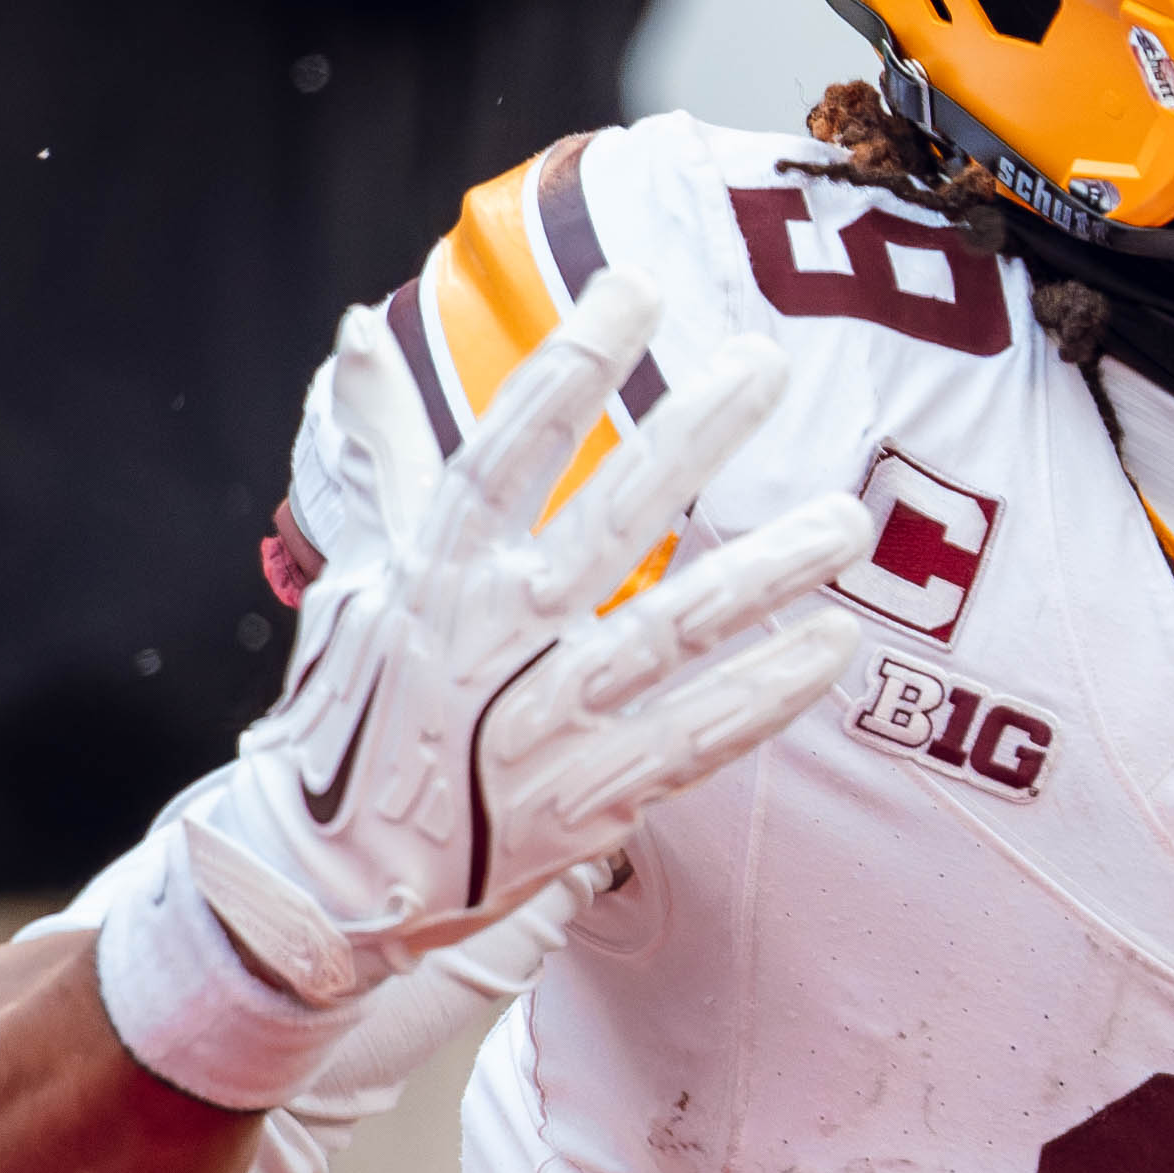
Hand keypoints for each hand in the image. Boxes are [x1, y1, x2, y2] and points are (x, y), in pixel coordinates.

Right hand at [175, 265, 863, 1035]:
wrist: (323, 884)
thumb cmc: (356, 710)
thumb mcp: (358, 577)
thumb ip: (383, 458)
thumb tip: (358, 335)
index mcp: (432, 574)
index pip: (505, 452)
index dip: (571, 369)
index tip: (640, 288)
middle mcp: (489, 640)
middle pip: (606, 523)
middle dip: (689, 440)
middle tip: (766, 364)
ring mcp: (540, 726)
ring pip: (671, 633)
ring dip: (766, 572)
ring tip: (849, 517)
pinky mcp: (585, 803)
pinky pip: (693, 739)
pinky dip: (763, 694)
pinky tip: (835, 643)